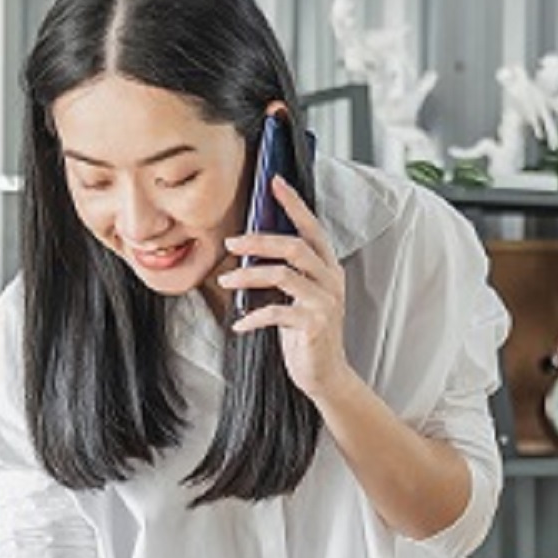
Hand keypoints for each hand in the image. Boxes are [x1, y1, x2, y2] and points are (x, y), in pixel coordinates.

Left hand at [220, 177, 356, 403]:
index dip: (294, 204)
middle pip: (295, 247)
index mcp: (328, 268)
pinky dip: (253, 316)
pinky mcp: (314, 325)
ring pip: (284, 275)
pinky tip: (239, 324)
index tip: (274, 182)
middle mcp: (331, 280)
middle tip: (230, 243)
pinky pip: (277, 312)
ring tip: (225, 282)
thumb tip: (249, 248)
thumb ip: (286, 272)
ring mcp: (325, 303)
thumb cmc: (306, 333)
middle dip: (259, 241)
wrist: (326, 375)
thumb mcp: (299, 297)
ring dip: (249, 277)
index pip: (312, 228)